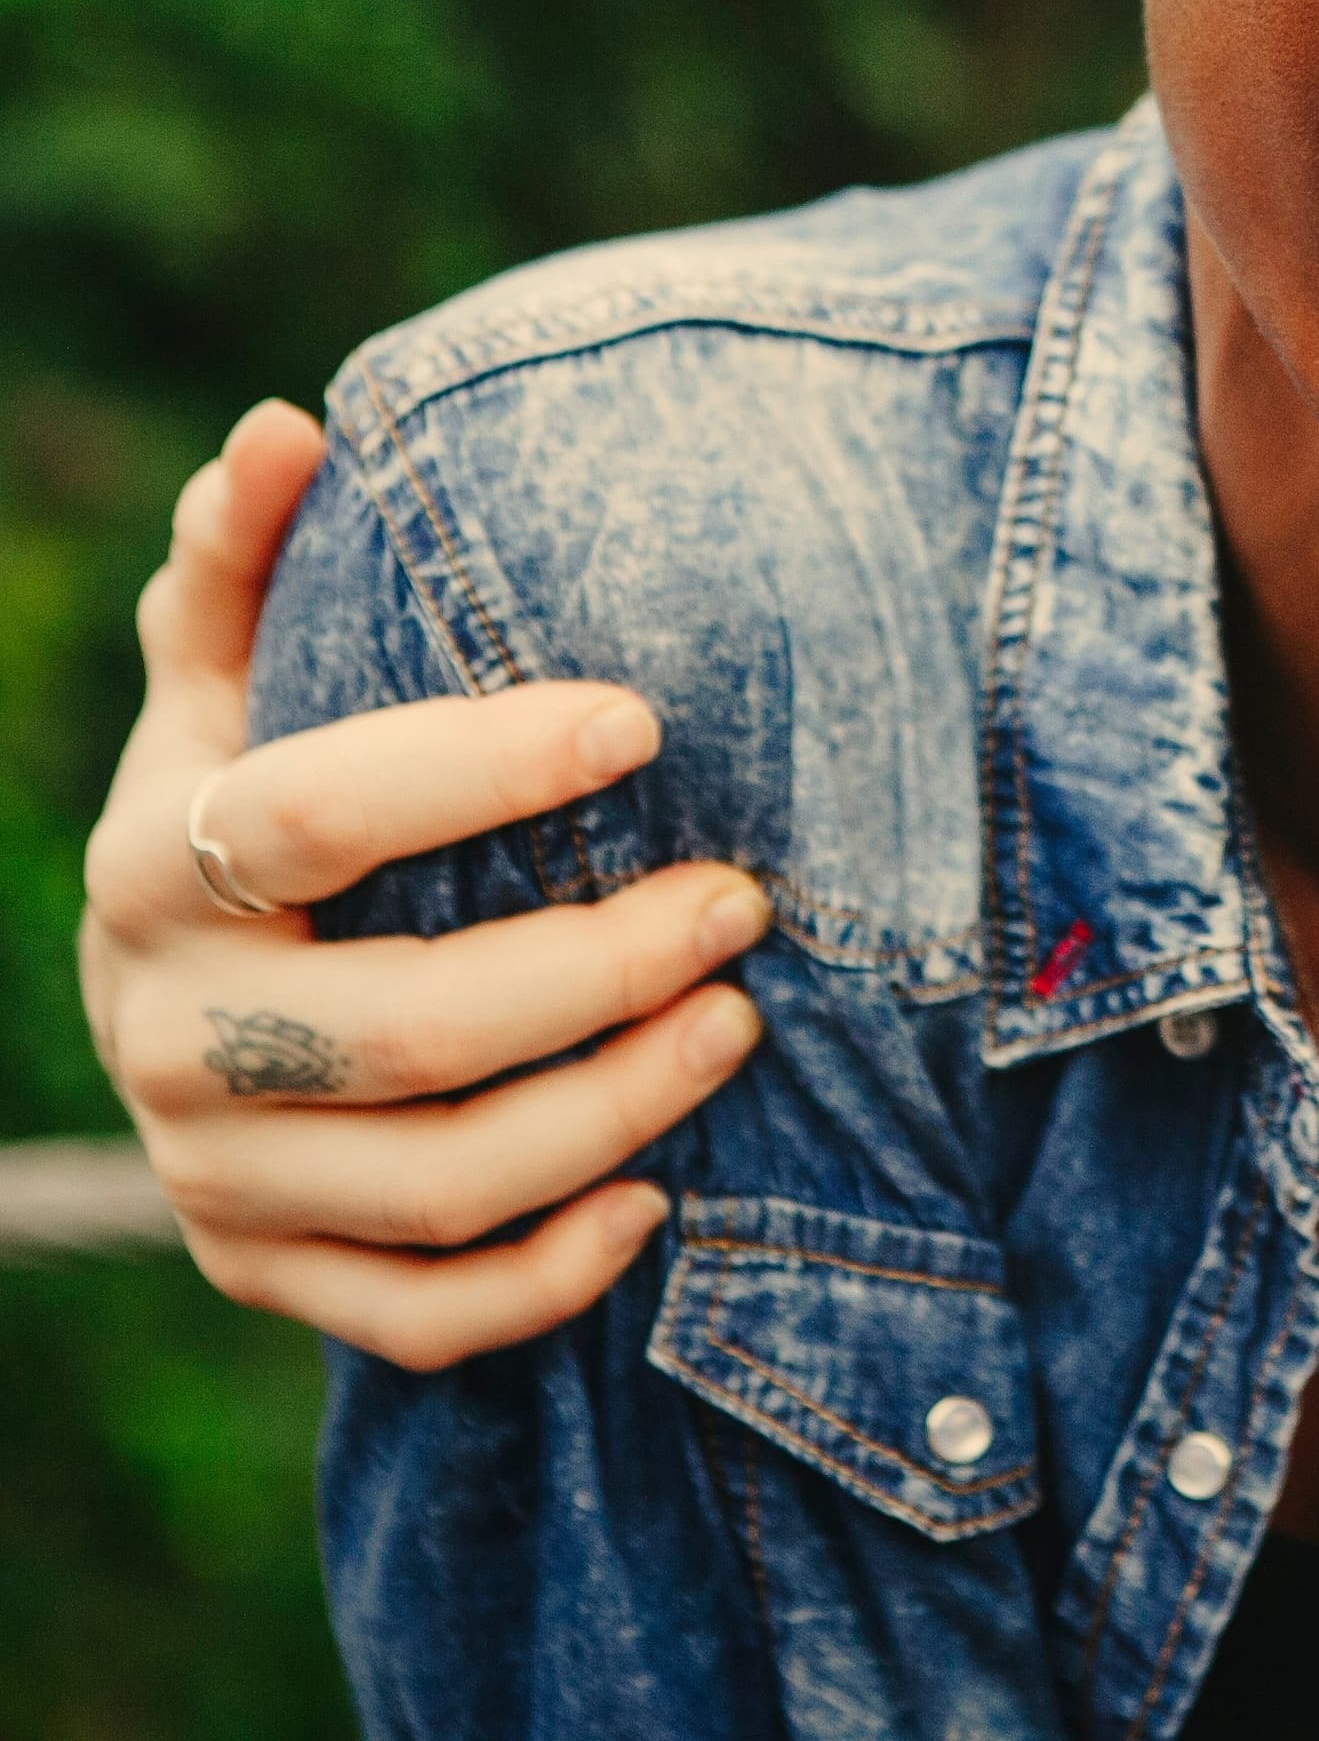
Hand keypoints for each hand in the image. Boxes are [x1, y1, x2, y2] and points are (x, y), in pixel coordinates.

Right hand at [78, 400, 773, 1368]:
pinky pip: (414, 1314)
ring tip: (742, 1023)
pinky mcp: (266, 1276)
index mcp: (152, 867)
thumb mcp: (228, 684)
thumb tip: (287, 426)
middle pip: (405, 1026)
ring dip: (609, 1112)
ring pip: (432, 1183)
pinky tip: (659, 1205)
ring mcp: (212, 1172)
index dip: (478, 767)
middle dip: (598, 969)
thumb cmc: (248, 807)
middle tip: (744, 901)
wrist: (178, 997)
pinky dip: (546, 1276)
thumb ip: (250, 563)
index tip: (643, 720)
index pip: (316, 815)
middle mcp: (163, 1034)